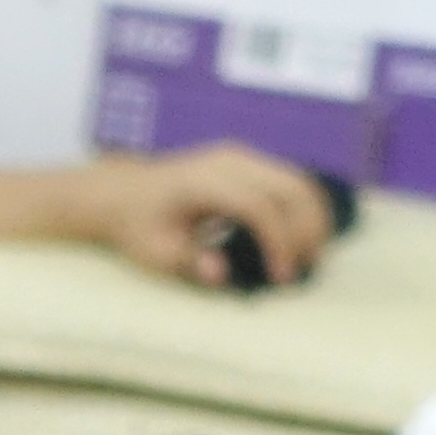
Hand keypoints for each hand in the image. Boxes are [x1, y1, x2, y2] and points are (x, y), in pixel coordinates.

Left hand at [94, 144, 337, 292]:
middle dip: (307, 231)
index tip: (282, 277)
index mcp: (203, 182)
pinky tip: (304, 238)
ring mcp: (241, 157)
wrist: (122, 192)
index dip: (278, 242)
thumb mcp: (154, 253)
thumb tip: (219, 274)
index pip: (258, 207)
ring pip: (297, 181)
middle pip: (289, 188)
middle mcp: (228, 161)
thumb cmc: (138, 226)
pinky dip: (304, 208)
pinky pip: (289, 180)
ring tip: (310, 258)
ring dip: (313, 219)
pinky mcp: (248, 162)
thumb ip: (189, 262)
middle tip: (306, 270)